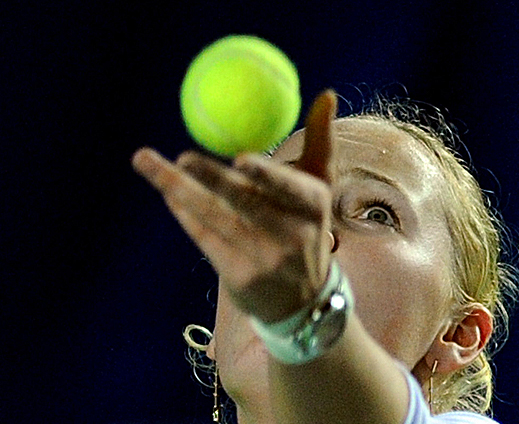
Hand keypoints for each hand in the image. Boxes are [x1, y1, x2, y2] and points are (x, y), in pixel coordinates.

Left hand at [132, 90, 337, 322]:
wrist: (302, 298)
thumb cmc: (307, 226)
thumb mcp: (319, 187)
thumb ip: (321, 140)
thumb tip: (326, 94)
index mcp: (313, 207)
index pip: (290, 190)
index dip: (266, 176)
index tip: (240, 159)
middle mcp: (291, 236)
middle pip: (245, 204)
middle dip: (210, 179)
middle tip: (181, 156)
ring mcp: (263, 259)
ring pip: (215, 218)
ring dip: (178, 189)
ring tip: (147, 161)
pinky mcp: (239, 277)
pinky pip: (205, 238)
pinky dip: (184, 213)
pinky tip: (167, 192)